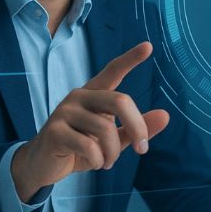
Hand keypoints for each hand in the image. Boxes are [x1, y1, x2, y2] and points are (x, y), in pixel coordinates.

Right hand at [11, 41, 169, 200]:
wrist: (44, 165)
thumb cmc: (80, 148)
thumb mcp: (112, 140)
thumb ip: (136, 129)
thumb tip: (166, 115)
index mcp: (94, 94)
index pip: (112, 71)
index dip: (130, 59)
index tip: (148, 46)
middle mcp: (79, 96)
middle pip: (119, 101)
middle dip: (137, 127)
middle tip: (142, 149)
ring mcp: (64, 112)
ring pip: (105, 129)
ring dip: (113, 153)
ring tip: (108, 163)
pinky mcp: (54, 131)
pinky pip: (88, 146)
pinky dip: (97, 160)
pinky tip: (93, 163)